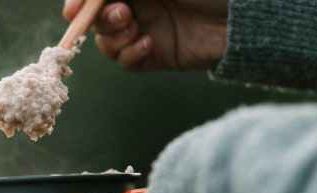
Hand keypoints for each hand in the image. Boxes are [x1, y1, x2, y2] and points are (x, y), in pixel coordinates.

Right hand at [63, 0, 228, 70]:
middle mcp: (138, 5)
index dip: (80, 3)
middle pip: (96, 18)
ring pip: (107, 42)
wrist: (244, 18)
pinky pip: (127, 62)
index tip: (72, 11)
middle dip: (99, 18)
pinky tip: (150, 43)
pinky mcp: (156, 55)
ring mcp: (145, 30)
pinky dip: (131, 54)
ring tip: (135, 27)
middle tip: (123, 14)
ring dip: (114, 37)